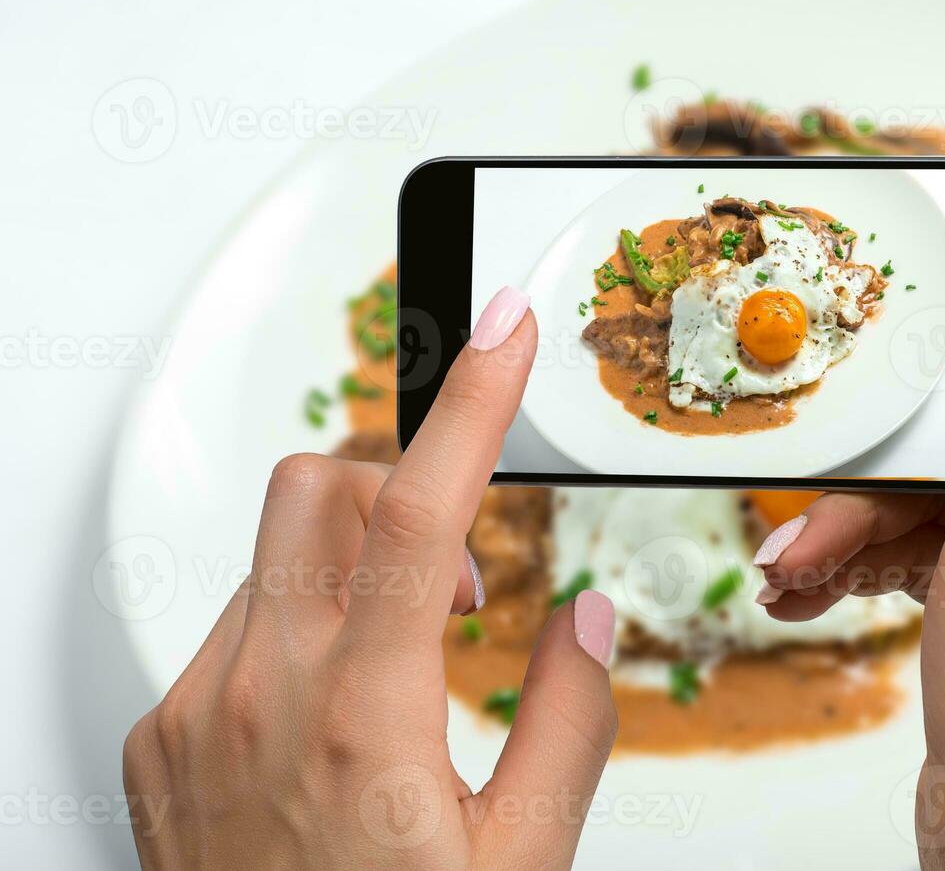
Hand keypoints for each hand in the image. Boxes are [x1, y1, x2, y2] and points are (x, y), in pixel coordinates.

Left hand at [123, 287, 619, 870]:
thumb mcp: (523, 862)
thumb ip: (571, 724)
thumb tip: (584, 620)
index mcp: (364, 719)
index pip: (426, 512)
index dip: (473, 401)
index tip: (506, 329)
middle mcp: (258, 697)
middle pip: (322, 490)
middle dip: (401, 493)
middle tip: (457, 580)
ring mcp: (193, 714)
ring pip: (275, 556)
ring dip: (352, 568)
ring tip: (398, 665)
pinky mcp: (157, 738)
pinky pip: (231, 627)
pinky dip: (296, 631)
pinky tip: (327, 718)